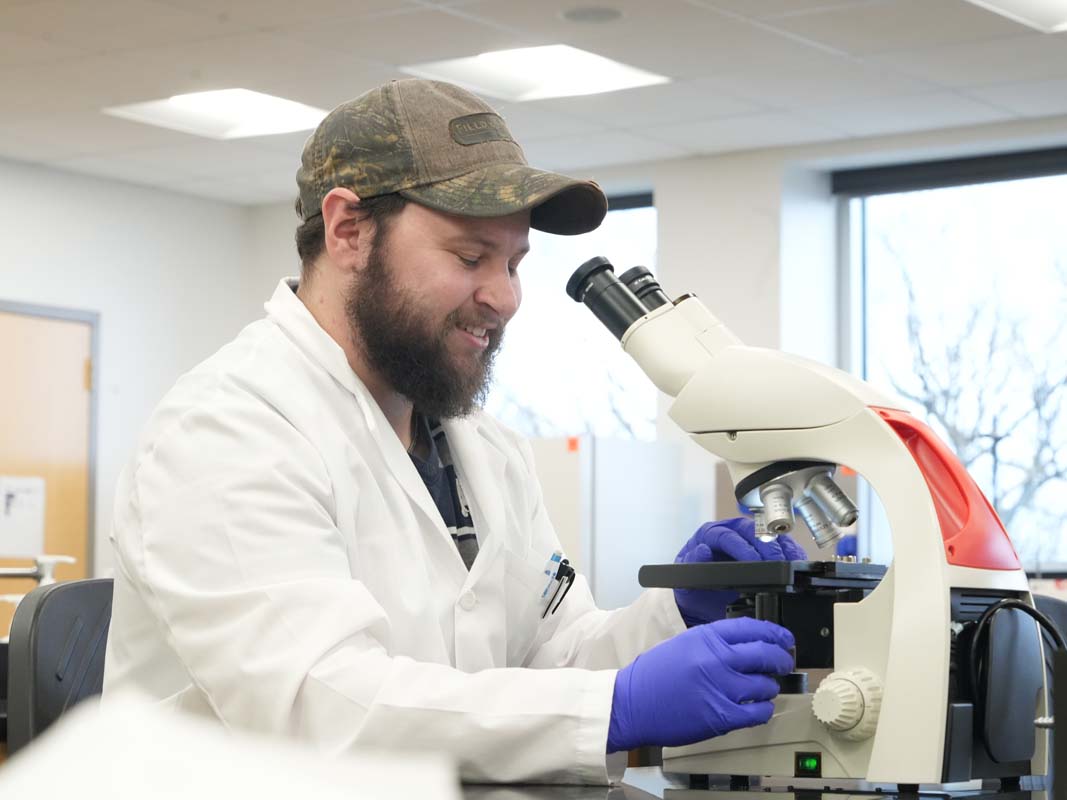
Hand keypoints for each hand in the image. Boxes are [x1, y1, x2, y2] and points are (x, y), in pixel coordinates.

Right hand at [607, 617, 794, 751]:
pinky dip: (764, 709)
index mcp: (705, 637)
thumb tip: (746, 646)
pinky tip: (758, 707)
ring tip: (765, 688)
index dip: (774, 633)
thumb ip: (714, 643)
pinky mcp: (722, 716)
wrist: (630, 704)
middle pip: (765, 654)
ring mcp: (720, 688)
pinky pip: (758, 712)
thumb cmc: (653, 676)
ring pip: (766, 685)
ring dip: (770, 686)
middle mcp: (716, 659)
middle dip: (781, 659)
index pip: (752, 628)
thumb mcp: (683, 645)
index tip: (784, 639)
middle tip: (785, 662)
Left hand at [674, 517, 807, 626]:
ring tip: (789, 563)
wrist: (704, 602)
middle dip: (766, 547)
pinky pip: (780, 543)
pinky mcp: (764, 546)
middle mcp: (730, 531)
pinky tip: (796, 561)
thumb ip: (692, 563)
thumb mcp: (686, 579)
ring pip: (768, 533)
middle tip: (777, 564)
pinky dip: (790, 551)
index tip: (753, 562)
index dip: (742, 548)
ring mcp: (748, 537)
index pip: (728, 535)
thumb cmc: (693, 587)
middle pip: (752, 530)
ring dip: (781, 547)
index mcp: (710, 534)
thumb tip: (702, 549)